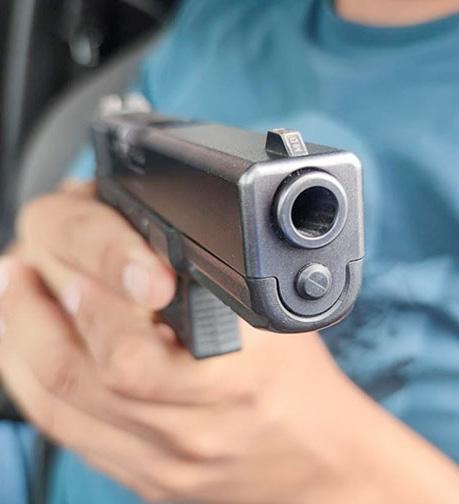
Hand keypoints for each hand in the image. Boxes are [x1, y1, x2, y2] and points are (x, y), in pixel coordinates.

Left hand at [1, 182, 457, 503]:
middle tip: (21, 263)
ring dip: (20, 339)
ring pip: (58, 404)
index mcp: (229, 376)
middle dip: (35, 308)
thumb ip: (211, 274)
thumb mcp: (269, 314)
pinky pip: (64, 433)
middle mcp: (188, 425)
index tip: (74, 261)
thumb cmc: (297, 382)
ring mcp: (157, 459)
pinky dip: (29, 381)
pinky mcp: (140, 475)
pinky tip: (23, 344)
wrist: (312, 464)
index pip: (132, 347)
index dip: (92, 301)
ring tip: (13, 290)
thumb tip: (149, 230)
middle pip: (78, 372)